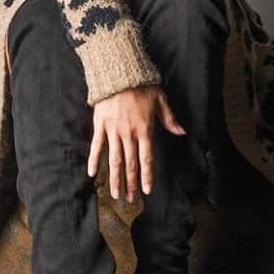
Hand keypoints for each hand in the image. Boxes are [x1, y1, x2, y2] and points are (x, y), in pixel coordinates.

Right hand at [86, 84, 185, 201]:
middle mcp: (129, 133)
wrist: (119, 73)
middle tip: (129, 199)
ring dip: (115, 178)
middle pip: (130, 163)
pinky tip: (92, 174)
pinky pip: (97, 145)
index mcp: (145, 129)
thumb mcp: (160, 100)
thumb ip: (170, 119)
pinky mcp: (100, 125)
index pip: (147, 158)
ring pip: (115, 159)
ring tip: (115, 194)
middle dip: (130, 183)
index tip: (146, 191)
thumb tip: (182, 132)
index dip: (146, 175)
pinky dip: (94, 160)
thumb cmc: (142, 85)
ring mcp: (113, 130)